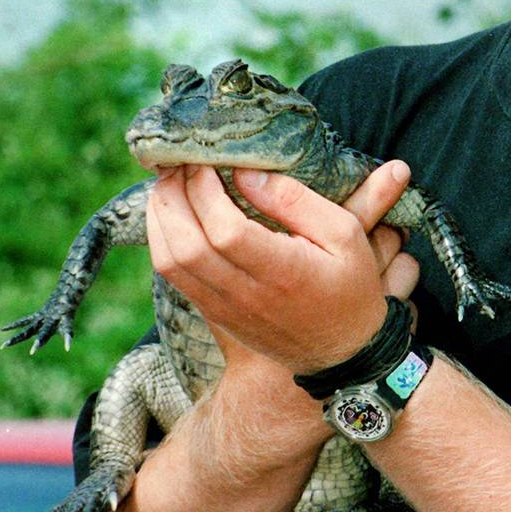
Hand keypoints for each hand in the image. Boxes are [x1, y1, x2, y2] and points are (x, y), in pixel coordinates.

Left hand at [146, 160, 417, 373]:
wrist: (344, 350)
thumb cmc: (349, 283)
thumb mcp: (344, 232)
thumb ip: (295, 201)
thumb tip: (246, 172)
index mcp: (283, 271)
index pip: (224, 230)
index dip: (206, 191)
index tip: (207, 161)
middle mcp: (247, 294)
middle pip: (186, 245)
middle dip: (174, 197)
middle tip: (179, 162)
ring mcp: (225, 308)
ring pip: (169, 261)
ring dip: (160, 216)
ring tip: (170, 182)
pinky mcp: (215, 314)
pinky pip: (173, 276)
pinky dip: (163, 238)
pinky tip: (172, 212)